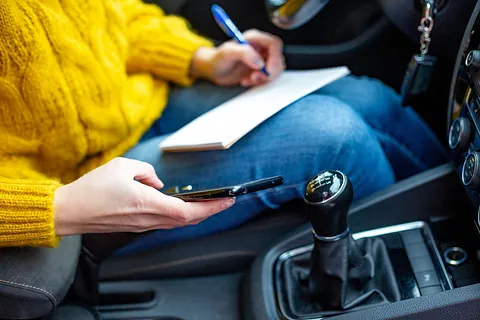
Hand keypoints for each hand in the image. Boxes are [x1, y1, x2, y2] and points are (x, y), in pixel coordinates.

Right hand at [53, 157, 233, 235]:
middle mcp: (148, 219)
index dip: (211, 207)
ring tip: (209, 203)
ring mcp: (142, 225)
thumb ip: (147, 172)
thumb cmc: (93, 188)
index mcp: (148, 204)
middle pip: (187, 220)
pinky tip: (183, 207)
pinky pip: (164, 221)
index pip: (188, 211)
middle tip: (225, 201)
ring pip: (176, 222)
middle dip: (210, 211)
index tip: (228, 201)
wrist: (69, 211)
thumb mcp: (123, 166)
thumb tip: (157, 182)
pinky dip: (179, 215)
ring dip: (195, 214)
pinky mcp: (135, 226)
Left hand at [191, 29, 285, 86]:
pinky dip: (259, 83)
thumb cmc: (217, 58)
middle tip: (255, 77)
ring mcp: (261, 60)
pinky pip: (267, 78)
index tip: (268, 71)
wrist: (212, 70)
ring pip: (275, 70)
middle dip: (269, 71)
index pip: (274, 44)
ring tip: (248, 79)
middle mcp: (260, 48)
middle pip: (278, 59)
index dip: (275, 58)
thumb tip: (259, 62)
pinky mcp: (259, 71)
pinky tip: (246, 81)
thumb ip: (244, 53)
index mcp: (255, 38)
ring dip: (263, 78)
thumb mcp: (227, 53)